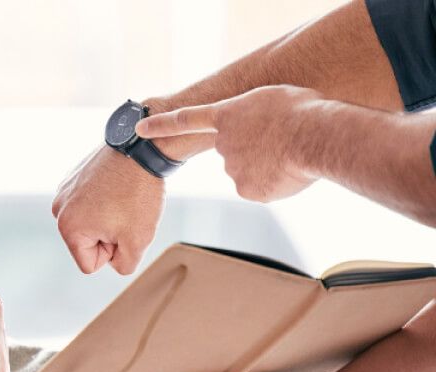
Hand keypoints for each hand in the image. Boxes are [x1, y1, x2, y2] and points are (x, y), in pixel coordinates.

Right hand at [51, 144, 165, 274]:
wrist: (141, 149)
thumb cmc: (138, 195)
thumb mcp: (138, 242)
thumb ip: (124, 265)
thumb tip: (114, 261)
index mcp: (68, 228)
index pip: (89, 264)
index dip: (113, 253)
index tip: (123, 229)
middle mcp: (58, 209)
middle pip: (86, 243)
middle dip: (108, 234)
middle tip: (125, 212)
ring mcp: (64, 191)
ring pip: (89, 222)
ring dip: (106, 217)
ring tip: (122, 198)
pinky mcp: (73, 178)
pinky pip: (89, 202)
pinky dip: (104, 199)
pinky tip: (116, 186)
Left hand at [136, 85, 324, 202]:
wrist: (316, 135)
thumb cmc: (302, 110)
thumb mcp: (271, 98)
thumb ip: (252, 115)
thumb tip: (252, 135)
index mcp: (227, 115)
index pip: (185, 119)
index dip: (161, 125)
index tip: (139, 130)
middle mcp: (223, 143)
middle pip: (234, 151)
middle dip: (253, 149)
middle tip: (280, 140)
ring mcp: (232, 169)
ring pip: (249, 171)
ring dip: (267, 165)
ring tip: (290, 153)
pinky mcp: (247, 190)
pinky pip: (260, 188)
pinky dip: (275, 183)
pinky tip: (289, 171)